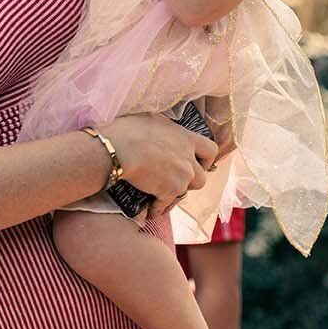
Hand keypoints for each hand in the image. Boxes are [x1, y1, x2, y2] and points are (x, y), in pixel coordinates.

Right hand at [99, 113, 216, 215]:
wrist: (117, 150)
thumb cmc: (128, 131)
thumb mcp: (152, 119)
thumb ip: (166, 129)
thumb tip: (164, 131)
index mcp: (185, 138)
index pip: (210, 150)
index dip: (205, 159)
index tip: (196, 162)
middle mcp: (188, 159)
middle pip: (201, 177)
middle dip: (191, 181)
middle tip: (178, 180)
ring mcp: (181, 177)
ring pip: (184, 193)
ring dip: (175, 195)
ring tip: (162, 195)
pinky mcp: (169, 192)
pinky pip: (165, 205)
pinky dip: (157, 208)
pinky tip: (149, 210)